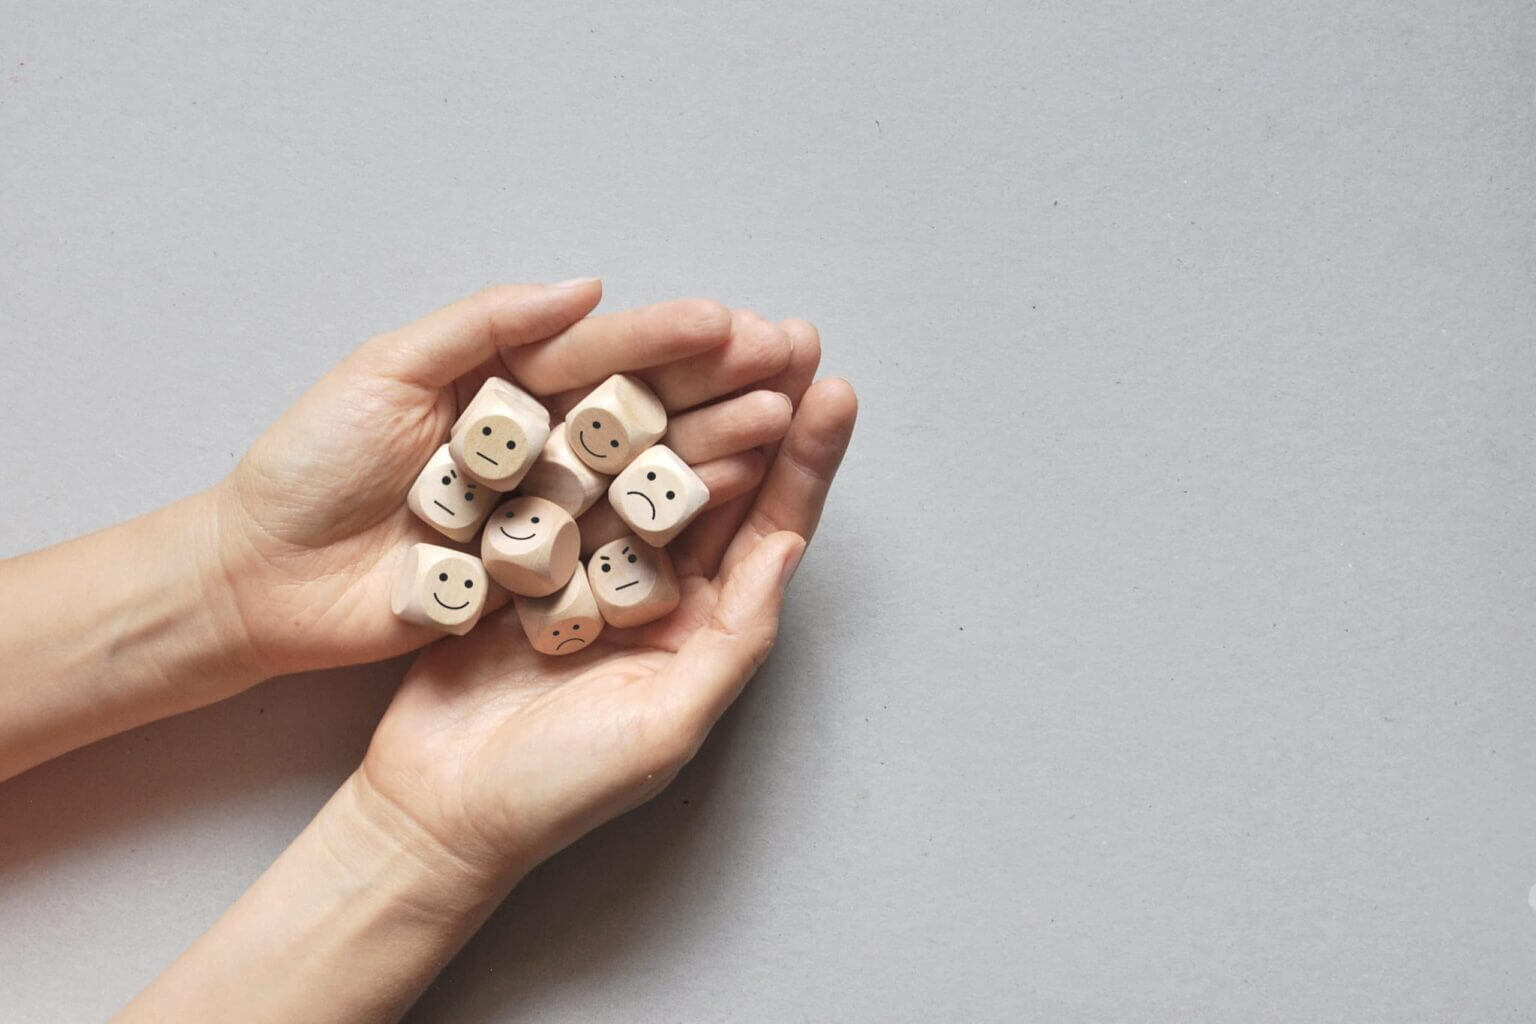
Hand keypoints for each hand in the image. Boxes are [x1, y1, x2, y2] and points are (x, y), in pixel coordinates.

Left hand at [211, 280, 799, 677]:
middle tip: (791, 360)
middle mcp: (538, 443)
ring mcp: (546, 510)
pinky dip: (676, 521)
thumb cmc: (308, 466)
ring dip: (717, 444)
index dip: (666, 336)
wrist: (262, 581)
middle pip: (642, 407)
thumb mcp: (384, 371)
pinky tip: (735, 496)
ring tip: (781, 420)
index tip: (732, 323)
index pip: (600, 353)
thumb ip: (485, 325)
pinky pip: (619, 542)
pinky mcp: (543, 574)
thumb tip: (586, 287)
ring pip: (645, 471)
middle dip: (718, 382)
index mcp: (502, 384)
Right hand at [353, 328, 855, 885]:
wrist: (438, 810)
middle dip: (759, 406)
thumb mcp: (665, 726)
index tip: (834, 390)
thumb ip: (734, 640)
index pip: (769, 531)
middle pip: (721, 482)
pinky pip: (571, 478)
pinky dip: (594, 428)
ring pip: (651, 467)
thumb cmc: (559, 790)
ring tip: (719, 332)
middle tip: (788, 333)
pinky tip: (615, 372)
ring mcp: (591, 566)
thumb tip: (789, 550)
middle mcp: (657, 589)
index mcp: (703, 629)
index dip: (806, 463)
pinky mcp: (528, 554)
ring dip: (686, 401)